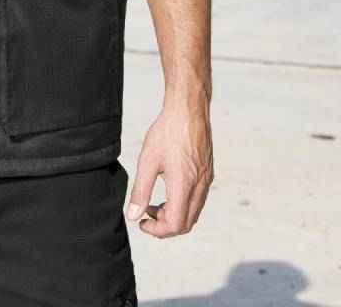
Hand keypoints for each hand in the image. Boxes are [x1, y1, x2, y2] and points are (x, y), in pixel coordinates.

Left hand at [126, 104, 213, 237]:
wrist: (188, 110)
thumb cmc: (167, 132)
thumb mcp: (147, 161)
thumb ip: (140, 190)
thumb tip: (133, 215)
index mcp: (184, 186)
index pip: (175, 225)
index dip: (157, 230)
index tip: (142, 221)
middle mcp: (200, 187)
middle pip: (186, 223)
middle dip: (164, 225)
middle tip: (146, 213)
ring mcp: (206, 180)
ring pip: (193, 212)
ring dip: (174, 215)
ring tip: (155, 203)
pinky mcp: (208, 173)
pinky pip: (198, 199)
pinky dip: (183, 204)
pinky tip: (168, 189)